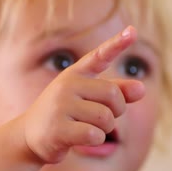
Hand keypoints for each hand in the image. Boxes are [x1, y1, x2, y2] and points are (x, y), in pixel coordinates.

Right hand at [20, 26, 144, 162]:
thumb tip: (142, 88)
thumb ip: (116, 92)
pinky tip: (79, 139)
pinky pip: (95, 135)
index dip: (117, 44)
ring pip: (106, 118)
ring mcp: (60, 106)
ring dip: (104, 129)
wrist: (29, 136)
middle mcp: (67, 85)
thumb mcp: (89, 99)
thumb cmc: (65, 114)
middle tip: (101, 117)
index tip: (133, 31)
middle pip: (113, 95)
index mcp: (75, 74)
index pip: (99, 56)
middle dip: (116, 111)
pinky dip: (95, 140)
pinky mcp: (58, 129)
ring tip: (86, 128)